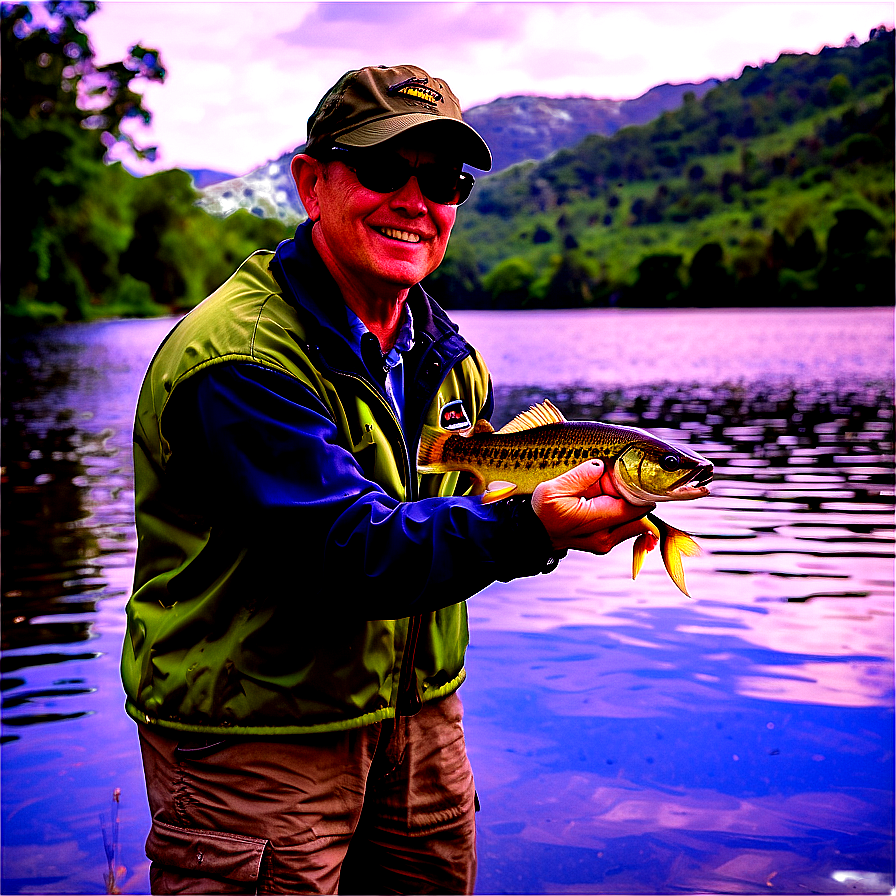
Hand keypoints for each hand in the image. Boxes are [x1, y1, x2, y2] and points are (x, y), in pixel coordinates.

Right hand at [531, 459, 656, 553]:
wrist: (534, 534)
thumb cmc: (542, 514)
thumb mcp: (552, 490)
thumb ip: (579, 477)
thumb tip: (600, 465)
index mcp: (594, 522)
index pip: (637, 507)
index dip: (635, 490)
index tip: (623, 477)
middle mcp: (605, 537)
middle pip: (640, 514)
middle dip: (631, 497)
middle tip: (609, 486)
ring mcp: (607, 542)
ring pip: (635, 521)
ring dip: (626, 505)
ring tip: (602, 496)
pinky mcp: (606, 543)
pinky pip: (626, 527)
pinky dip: (620, 513)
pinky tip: (601, 504)